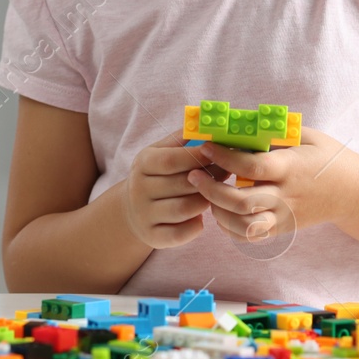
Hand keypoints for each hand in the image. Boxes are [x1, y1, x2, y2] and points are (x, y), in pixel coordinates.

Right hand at [122, 131, 218, 248]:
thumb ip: (182, 138)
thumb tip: (205, 122)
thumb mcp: (161, 151)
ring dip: (204, 202)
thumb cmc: (156, 174)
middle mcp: (139, 189)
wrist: (132, 209)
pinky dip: (195, 226)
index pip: (172, 160)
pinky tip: (199, 217)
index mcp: (143, 163)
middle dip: (209, 179)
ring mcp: (144, 214)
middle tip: (227, 174)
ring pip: (184, 209)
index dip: (199, 157)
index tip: (220, 154)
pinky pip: (179, 234)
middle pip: (182, 184)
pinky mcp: (151, 236)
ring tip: (213, 195)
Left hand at [185, 126, 357, 240]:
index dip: (225, 157)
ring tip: (206, 195)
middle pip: (241, 202)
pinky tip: (221, 212)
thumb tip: (238, 126)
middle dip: (211, 190)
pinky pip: (251, 237)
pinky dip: (230, 229)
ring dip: (218, 213)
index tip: (205, 146)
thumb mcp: (306, 136)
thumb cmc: (327, 157)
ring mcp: (284, 216)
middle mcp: (286, 196)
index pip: (252, 167)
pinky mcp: (282, 229)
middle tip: (193, 175)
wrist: (352, 192)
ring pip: (243, 226)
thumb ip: (275, 134)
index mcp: (291, 168)